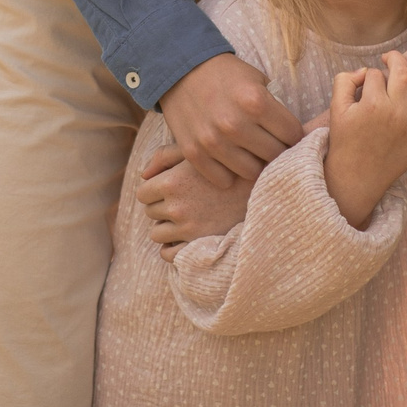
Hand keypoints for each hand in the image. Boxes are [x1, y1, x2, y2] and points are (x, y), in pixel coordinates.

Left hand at [137, 143, 253, 254]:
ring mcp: (188, 229)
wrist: (263, 190)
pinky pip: (168, 254)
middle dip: (163, 207)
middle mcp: (177, 207)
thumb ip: (165, 156)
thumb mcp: (196, 152)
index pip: (143, 193)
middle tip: (185, 201)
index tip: (170, 188)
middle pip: (150, 213)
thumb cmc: (227, 166)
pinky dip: (173, 248)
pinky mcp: (199, 246)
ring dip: (168, 228)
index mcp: (172, 181)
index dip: (155, 190)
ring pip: (157, 234)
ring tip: (188, 218)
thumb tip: (143, 175)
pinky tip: (186, 237)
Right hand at [159, 53, 303, 188]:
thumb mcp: (257, 79)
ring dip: (254, 164)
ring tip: (251, 153)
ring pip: (252, 173)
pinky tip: (229, 159)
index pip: (294, 135)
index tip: (288, 135)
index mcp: (256, 102)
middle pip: (275, 157)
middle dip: (277, 151)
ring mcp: (213, 141)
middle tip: (271, 145)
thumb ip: (274, 107)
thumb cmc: (225, 74)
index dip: (294, 136)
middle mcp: (235, 124)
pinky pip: (223, 179)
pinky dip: (228, 173)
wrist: (180, 69)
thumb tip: (295, 138)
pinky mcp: (194, 153)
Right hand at [320, 45, 406, 229]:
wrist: (356, 178)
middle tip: (390, 57)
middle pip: (402, 73)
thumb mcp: (336, 109)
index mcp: (372, 103)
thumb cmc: (345, 141)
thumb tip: (365, 71)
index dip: (367, 76)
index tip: (361, 86)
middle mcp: (396, 112)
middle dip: (396, 59)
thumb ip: (345, 81)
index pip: (374, 74)